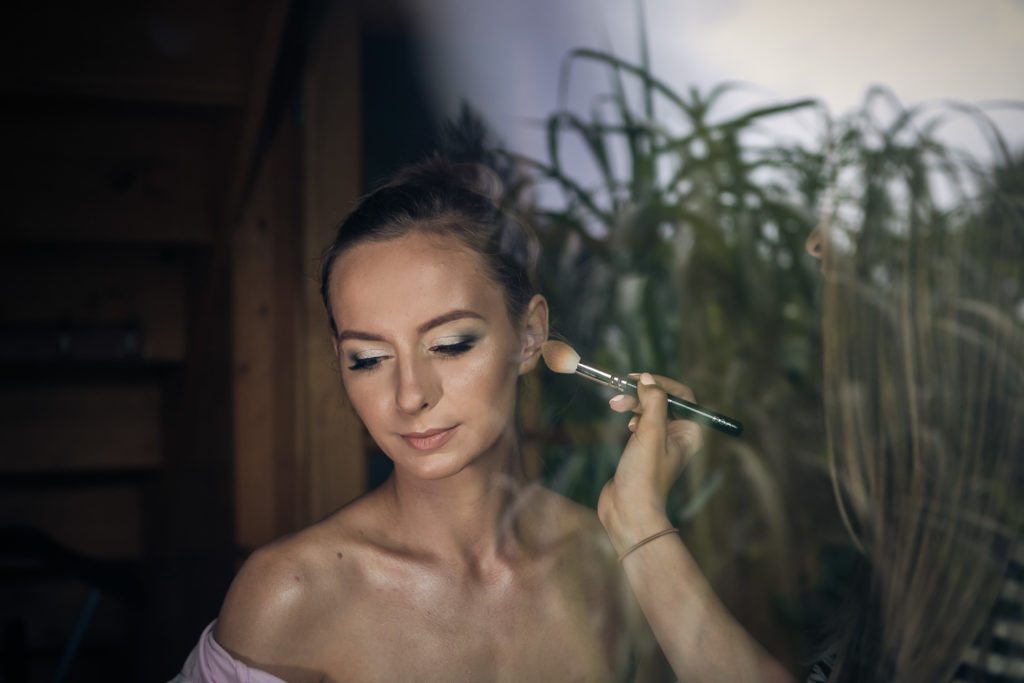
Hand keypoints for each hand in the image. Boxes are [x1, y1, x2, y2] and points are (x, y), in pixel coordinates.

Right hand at [597, 373, 702, 549]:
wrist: (628, 510)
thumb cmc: (645, 476)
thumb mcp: (650, 432)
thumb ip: (652, 402)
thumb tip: (647, 378)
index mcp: (690, 432)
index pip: (681, 395)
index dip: (661, 383)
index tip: (638, 378)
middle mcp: (679, 436)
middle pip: (663, 400)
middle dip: (641, 394)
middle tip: (619, 393)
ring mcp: (661, 442)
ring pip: (649, 410)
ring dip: (633, 404)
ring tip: (616, 406)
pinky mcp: (644, 448)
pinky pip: (640, 422)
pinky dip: (630, 417)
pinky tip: (625, 425)